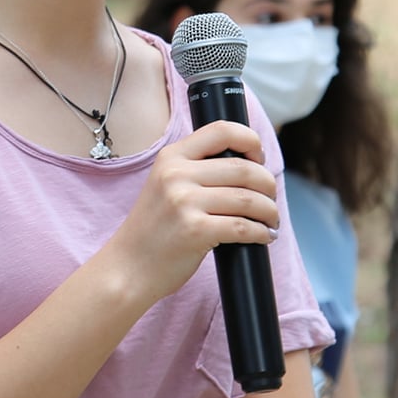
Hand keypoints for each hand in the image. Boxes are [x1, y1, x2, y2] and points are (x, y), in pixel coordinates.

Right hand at [101, 121, 279, 303]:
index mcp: (172, 157)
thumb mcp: (165, 185)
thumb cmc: (154, 229)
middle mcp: (176, 174)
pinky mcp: (195, 231)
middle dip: (268, 186)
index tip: (260, 158)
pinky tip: (263, 237)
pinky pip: (244, 227)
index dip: (251, 141)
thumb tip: (249, 165)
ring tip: (270, 221)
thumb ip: (196, 169)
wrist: (127, 267)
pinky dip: (261, 233)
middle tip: (270, 201)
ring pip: (250, 199)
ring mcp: (184, 202)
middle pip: (245, 169)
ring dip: (270, 212)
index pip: (222, 130)